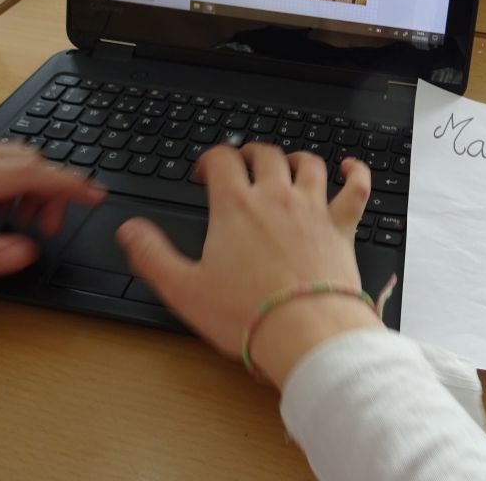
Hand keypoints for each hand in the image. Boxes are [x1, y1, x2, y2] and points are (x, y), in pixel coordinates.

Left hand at [0, 142, 105, 299]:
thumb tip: (28, 250)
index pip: (30, 171)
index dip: (70, 183)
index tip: (96, 196)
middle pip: (24, 156)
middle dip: (51, 186)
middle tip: (49, 226)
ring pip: (6, 153)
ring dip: (29, 180)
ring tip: (25, 220)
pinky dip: (7, 176)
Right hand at [116, 144, 383, 387]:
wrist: (305, 332)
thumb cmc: (247, 314)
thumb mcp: (184, 289)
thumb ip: (153, 255)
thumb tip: (130, 230)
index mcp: (235, 206)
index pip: (220, 160)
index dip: (208, 159)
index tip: (202, 173)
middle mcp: (276, 196)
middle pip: (264, 154)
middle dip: (248, 153)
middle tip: (241, 165)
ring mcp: (313, 208)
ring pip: (307, 163)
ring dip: (294, 158)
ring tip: (286, 165)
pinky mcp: (342, 226)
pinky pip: (355, 187)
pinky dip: (354, 172)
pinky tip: (348, 167)